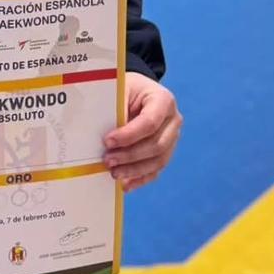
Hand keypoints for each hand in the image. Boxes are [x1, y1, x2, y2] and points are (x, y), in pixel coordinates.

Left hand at [102, 72, 181, 192]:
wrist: (138, 91)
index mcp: (163, 100)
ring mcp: (172, 137)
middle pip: (157, 145)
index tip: (108, 141)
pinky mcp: (166, 151)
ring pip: (158, 160)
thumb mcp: (121, 89)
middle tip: (107, 160)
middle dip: (130, 156)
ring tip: (114, 173)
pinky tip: (125, 185)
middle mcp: (173, 120)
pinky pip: (156, 169)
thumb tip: (101, 135)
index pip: (150, 122)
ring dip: (134, 170)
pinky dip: (140, 179)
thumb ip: (115, 108)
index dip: (129, 135)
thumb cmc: (127, 89)